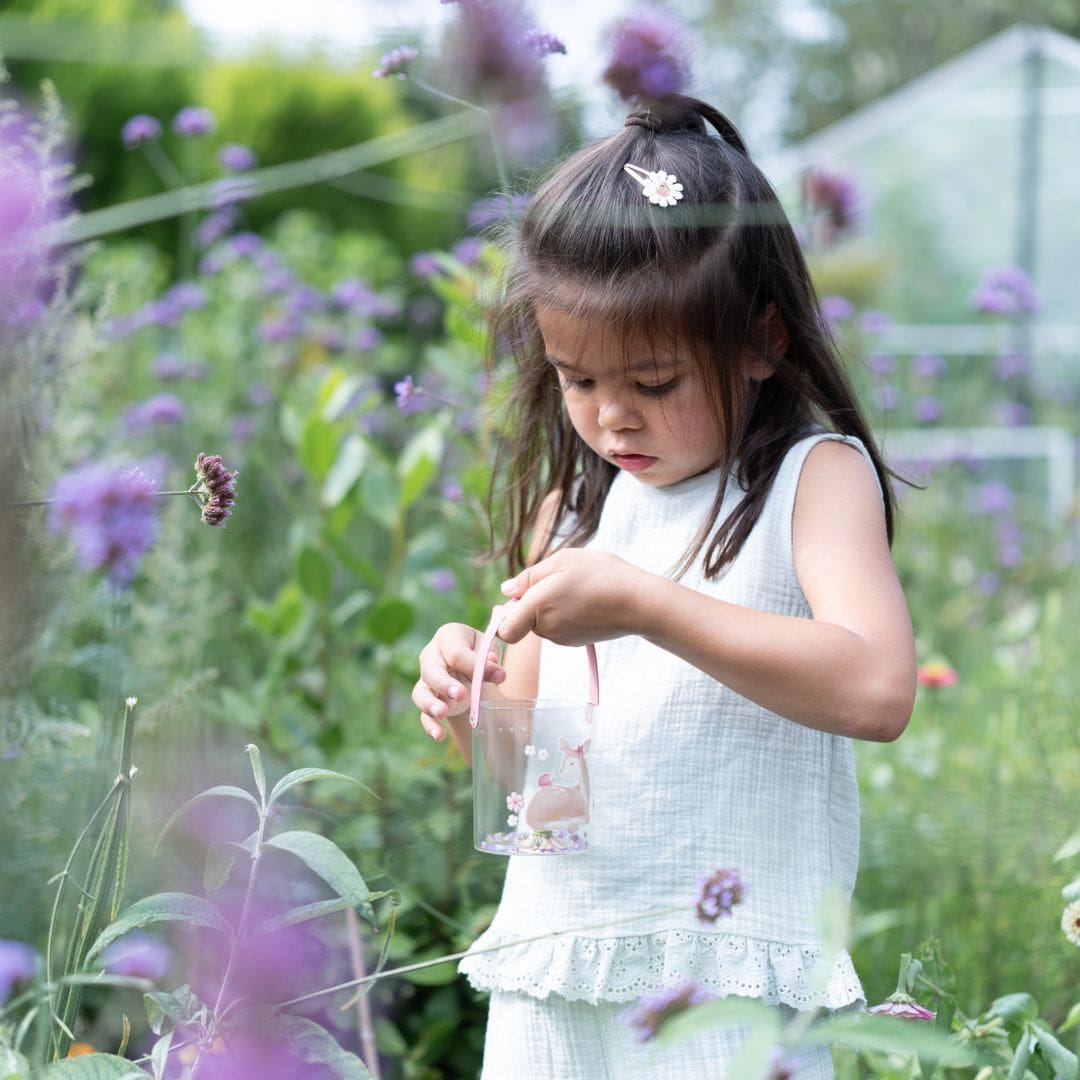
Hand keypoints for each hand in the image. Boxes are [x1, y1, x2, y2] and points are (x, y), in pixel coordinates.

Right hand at [413, 623, 505, 740]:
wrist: (473, 668)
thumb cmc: (480, 653)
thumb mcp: (489, 651)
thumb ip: (491, 660)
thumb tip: (496, 670)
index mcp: (447, 636)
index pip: (455, 652)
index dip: (473, 664)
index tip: (496, 673)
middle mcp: (431, 656)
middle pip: (431, 670)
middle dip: (444, 683)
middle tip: (461, 694)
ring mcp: (426, 680)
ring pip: (421, 693)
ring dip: (430, 704)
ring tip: (442, 713)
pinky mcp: (428, 701)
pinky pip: (423, 714)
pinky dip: (430, 725)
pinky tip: (438, 735)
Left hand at [495, 549, 646, 645]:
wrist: (639, 602)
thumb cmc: (601, 575)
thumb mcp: (563, 560)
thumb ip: (529, 576)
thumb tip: (506, 590)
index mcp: (538, 607)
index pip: (505, 630)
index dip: (505, 615)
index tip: (519, 596)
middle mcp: (547, 629)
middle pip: (524, 620)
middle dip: (533, 602)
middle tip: (559, 579)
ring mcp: (562, 638)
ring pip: (542, 622)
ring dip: (551, 606)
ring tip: (577, 586)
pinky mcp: (576, 641)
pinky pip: (559, 626)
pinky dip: (565, 613)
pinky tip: (586, 598)